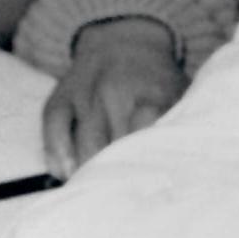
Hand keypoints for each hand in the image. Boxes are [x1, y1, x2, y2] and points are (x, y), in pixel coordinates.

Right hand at [41, 17, 187, 178]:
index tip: (149, 181)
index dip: (144, 160)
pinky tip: (65, 172)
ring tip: (97, 191)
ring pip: (84, 141)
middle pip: (112, 145)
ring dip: (89, 170)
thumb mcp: (180, 95)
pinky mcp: (60, 96)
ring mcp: (85, 94)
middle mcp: (115, 92)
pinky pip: (53, 127)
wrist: (127, 39)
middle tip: (124, 197)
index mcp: (151, 94)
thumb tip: (185, 165)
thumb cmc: (159, 82)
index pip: (145, 132)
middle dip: (119, 174)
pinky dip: (57, 154)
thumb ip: (179, 125)